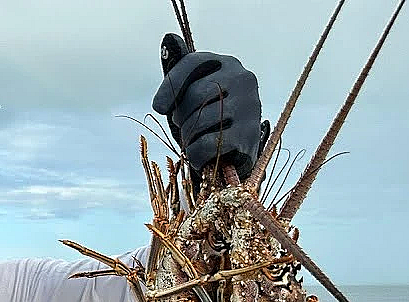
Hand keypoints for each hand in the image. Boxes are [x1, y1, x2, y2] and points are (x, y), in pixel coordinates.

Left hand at [152, 34, 264, 179]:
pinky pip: (208, 144)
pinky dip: (196, 154)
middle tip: (185, 126)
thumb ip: (179, 71)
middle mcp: (243, 78)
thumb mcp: (192, 92)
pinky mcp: (249, 134)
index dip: (170, 86)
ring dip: (188, 137)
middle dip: (181, 117)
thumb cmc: (208, 117)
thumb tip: (169, 38)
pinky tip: (199, 155)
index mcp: (226, 63)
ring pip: (200, 121)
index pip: (192, 63)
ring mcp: (249, 105)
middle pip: (195, 95)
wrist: (236, 150)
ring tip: (195, 139)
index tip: (159, 108)